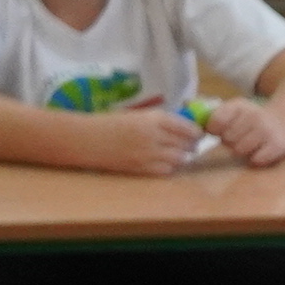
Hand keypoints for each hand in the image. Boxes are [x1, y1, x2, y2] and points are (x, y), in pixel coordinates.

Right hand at [85, 105, 208, 175]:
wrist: (87, 139)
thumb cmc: (111, 123)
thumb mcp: (138, 115)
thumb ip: (161, 121)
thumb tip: (185, 126)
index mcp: (154, 118)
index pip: (188, 127)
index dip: (196, 132)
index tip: (197, 133)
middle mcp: (155, 136)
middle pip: (187, 144)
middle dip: (191, 145)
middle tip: (189, 145)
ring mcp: (149, 154)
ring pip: (181, 159)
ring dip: (182, 157)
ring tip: (176, 153)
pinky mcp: (142, 168)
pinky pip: (167, 170)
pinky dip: (170, 167)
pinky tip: (163, 162)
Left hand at [202, 96, 284, 167]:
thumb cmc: (254, 118)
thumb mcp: (236, 109)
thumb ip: (214, 112)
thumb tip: (186, 106)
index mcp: (239, 105)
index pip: (216, 121)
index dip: (215, 130)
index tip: (220, 131)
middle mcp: (253, 116)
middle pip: (227, 139)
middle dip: (231, 141)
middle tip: (240, 137)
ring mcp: (266, 131)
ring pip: (240, 151)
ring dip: (244, 151)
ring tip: (251, 144)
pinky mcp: (277, 146)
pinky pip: (256, 159)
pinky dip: (257, 158)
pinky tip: (262, 150)